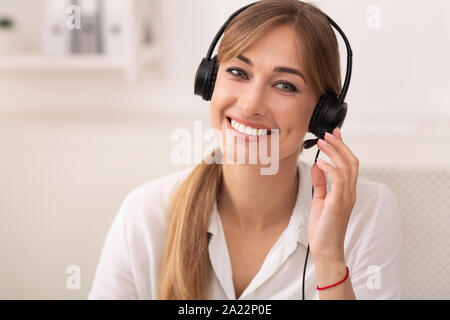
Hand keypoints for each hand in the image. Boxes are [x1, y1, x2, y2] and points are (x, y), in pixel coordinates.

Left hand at [307, 127, 358, 264]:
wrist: (325, 250)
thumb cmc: (323, 228)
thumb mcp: (320, 200)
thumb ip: (320, 183)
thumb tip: (317, 166)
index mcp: (346, 191)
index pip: (349, 164)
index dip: (343, 147)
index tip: (334, 134)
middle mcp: (349, 192)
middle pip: (351, 161)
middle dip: (340, 145)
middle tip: (327, 134)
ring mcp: (345, 197)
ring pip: (347, 167)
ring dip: (334, 152)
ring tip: (322, 142)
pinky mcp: (337, 203)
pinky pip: (338, 180)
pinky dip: (330, 168)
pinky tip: (320, 162)